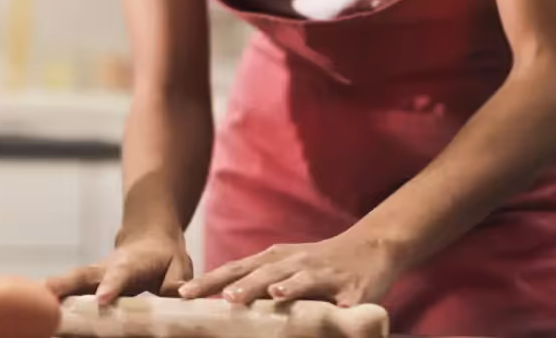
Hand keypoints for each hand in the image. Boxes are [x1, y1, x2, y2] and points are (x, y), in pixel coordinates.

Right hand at [46, 231, 193, 303]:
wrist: (149, 237)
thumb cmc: (165, 255)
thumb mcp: (179, 264)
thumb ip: (177, 281)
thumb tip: (179, 296)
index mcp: (130, 264)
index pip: (119, 276)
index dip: (110, 287)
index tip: (102, 300)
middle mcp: (106, 268)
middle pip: (83, 276)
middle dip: (64, 286)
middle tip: (45, 297)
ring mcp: (93, 275)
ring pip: (70, 283)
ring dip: (51, 293)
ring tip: (32, 307)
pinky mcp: (85, 284)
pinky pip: (68, 292)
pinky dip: (52, 300)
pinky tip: (38, 314)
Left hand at [178, 231, 404, 306]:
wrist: (372, 247)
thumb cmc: (319, 265)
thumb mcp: (284, 269)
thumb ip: (256, 283)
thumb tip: (219, 301)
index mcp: (274, 261)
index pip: (236, 269)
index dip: (210, 281)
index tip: (183, 294)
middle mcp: (294, 262)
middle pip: (261, 273)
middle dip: (237, 285)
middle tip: (214, 298)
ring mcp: (323, 273)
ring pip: (298, 280)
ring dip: (279, 287)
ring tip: (263, 296)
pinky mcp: (352, 287)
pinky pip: (342, 297)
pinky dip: (332, 302)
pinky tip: (328, 308)